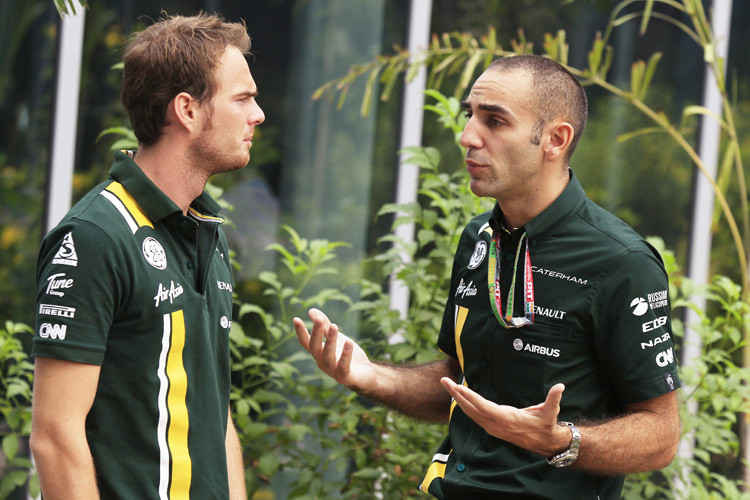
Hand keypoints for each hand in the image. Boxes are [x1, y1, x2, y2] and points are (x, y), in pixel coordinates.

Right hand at [293, 308, 376, 392]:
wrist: (366, 374)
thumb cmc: (348, 356)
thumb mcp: (336, 338)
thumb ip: (325, 326)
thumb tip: (311, 310)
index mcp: (318, 353)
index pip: (306, 342)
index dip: (300, 332)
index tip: (295, 319)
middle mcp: (322, 362)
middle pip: (315, 348)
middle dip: (316, 333)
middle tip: (319, 319)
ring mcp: (333, 371)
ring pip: (328, 356)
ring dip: (330, 341)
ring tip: (334, 326)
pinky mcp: (345, 377)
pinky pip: (344, 366)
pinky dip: (345, 354)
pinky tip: (348, 342)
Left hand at [440, 378, 570, 456]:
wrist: (545, 443)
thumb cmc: (546, 425)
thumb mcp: (551, 412)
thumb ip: (553, 399)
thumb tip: (560, 386)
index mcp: (507, 419)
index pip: (483, 406)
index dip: (469, 397)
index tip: (457, 387)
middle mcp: (496, 424)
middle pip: (471, 408)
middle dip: (456, 394)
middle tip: (444, 381)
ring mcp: (492, 427)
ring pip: (470, 412)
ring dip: (457, 399)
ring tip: (447, 385)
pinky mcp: (492, 427)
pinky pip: (474, 415)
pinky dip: (464, 405)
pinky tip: (458, 398)